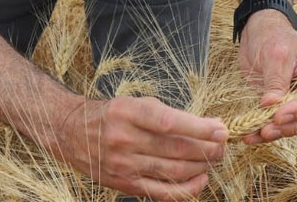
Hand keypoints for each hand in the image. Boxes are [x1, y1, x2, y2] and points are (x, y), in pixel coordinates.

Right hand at [51, 95, 228, 200]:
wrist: (72, 133)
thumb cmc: (111, 115)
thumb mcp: (134, 103)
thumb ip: (167, 114)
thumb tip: (207, 126)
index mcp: (127, 113)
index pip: (170, 122)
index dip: (199, 127)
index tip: (220, 128)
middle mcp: (124, 140)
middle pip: (176, 149)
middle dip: (207, 148)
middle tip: (223, 144)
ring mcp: (124, 165)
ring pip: (174, 171)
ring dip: (201, 166)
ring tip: (215, 158)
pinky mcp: (126, 184)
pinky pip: (163, 193)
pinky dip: (187, 189)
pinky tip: (201, 180)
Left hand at [237, 9, 296, 144]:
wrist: (259, 32)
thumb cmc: (272, 36)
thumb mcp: (274, 55)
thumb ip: (275, 81)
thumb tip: (271, 106)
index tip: (278, 116)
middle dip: (290, 125)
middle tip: (267, 130)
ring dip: (278, 132)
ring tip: (257, 134)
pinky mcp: (291, 107)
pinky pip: (284, 124)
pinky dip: (269, 131)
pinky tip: (252, 136)